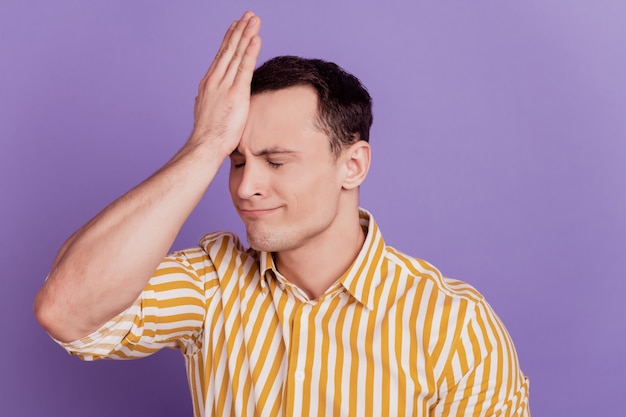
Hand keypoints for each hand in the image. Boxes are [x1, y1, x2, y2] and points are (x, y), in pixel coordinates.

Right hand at [190, 11, 261, 156]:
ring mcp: (224, 85)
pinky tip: (256, 38)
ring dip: (246, 35)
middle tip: (248, 15)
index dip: (229, 40)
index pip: (221, 57)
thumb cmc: (207, 136)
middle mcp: (215, 80)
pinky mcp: (236, 93)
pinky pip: (245, 67)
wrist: (204, 146)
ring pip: (237, 54)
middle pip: (229, 50)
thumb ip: (207, 101)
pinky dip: (251, 51)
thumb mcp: (206, 112)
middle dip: (239, 31)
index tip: (235, 26)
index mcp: (208, 84)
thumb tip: (204, 99)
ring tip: (254, 20)